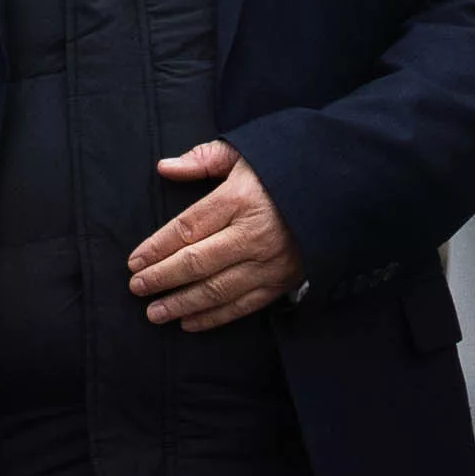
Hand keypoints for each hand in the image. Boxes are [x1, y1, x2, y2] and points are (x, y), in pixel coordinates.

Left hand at [130, 139, 302, 330]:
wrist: (340, 189)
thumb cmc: (284, 169)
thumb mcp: (245, 153)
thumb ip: (203, 159)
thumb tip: (165, 167)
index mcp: (239, 198)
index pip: (187, 227)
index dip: (156, 247)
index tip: (134, 262)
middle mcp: (252, 234)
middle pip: (197, 262)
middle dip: (162, 278)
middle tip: (136, 289)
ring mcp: (269, 262)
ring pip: (217, 290)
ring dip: (182, 304)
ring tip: (155, 313)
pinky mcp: (283, 281)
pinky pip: (243, 305)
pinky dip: (215, 317)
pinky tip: (190, 322)